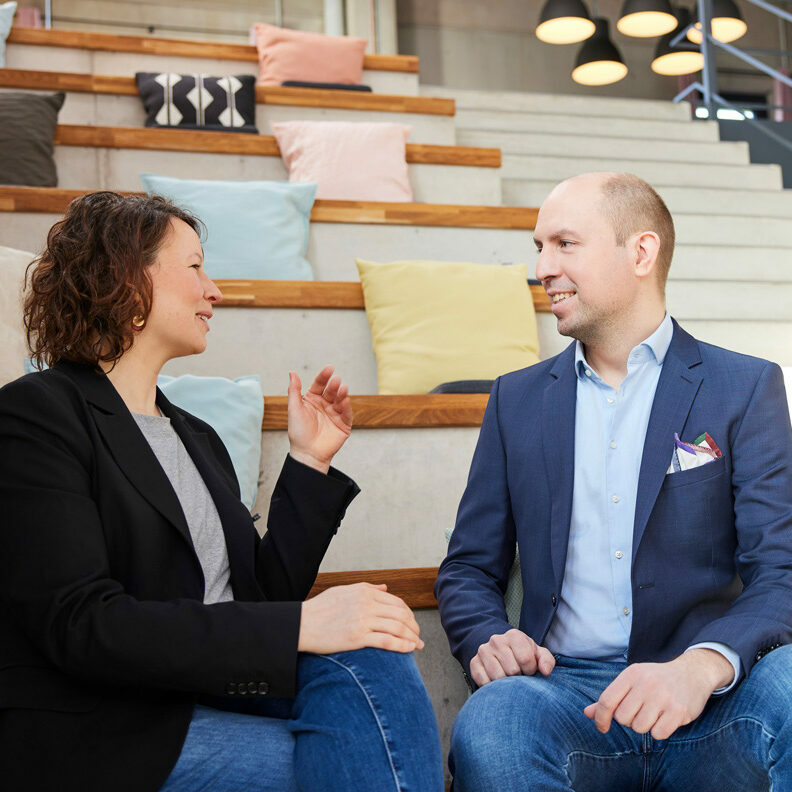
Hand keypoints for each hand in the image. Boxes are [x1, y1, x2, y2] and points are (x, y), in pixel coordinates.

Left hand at [287, 365, 352, 473]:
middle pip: (331, 391)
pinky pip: (346, 413)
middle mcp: (324, 405)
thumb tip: (292, 373)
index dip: (324, 376)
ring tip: (342, 388)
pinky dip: (347, 406)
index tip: (329, 368)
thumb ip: (294, 390)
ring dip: (342, 393)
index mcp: (312, 400)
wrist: (307, 454)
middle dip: (334, 385)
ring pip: (340, 400)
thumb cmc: (298, 433)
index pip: (319, 385)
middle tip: (335, 380)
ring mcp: (334, 414)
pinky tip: (346, 400)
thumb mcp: (294, 409)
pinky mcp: (343, 424)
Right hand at [298, 583, 423, 654]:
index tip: (412, 623)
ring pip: (397, 627)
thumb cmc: (320, 609)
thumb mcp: (344, 590)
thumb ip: (367, 588)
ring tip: (417, 645)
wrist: (302, 624)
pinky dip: (402, 645)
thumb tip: (385, 588)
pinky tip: (409, 649)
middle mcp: (366, 603)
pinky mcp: (358, 637)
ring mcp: (363, 620)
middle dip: (414, 626)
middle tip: (418, 635)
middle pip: (401, 614)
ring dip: (412, 637)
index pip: (396, 601)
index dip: (409, 613)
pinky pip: (387, 641)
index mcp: (364, 591)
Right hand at [470, 628, 555, 686]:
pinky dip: (492, 686)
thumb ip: (546, 660)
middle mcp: (496, 640)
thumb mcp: (538, 654)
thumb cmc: (523, 655)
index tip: (529, 670)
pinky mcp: (474, 663)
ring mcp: (483, 651)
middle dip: (518, 677)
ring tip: (508, 678)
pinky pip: (484, 681)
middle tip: (518, 675)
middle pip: (512, 670)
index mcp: (514, 635)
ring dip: (505, 683)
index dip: (531, 670)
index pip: (525, 659)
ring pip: (498, 677)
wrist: (502, 652)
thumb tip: (545, 671)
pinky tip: (497, 681)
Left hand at [583, 648, 734, 739]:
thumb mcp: (632, 681)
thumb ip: (611, 697)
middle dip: (628, 720)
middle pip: (622, 718)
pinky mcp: (679, 711)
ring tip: (654, 713)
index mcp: (631, 674)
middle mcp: (646, 684)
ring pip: (639, 727)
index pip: (606, 700)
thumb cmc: (656, 679)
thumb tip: (588, 713)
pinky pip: (658, 734)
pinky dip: (659, 731)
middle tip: (640, 711)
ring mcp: (663, 697)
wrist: (692, 672)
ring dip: (645, 726)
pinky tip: (666, 718)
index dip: (600, 717)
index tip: (601, 727)